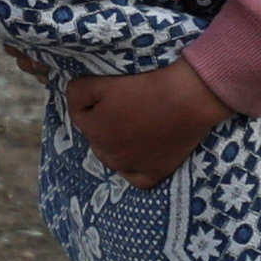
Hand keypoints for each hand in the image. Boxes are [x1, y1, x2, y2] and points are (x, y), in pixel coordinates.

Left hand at [59, 58, 231, 191]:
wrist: (189, 98)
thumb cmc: (146, 86)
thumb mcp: (103, 82)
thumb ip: (78, 92)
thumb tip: (72, 99)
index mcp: (94, 131)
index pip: (78, 113)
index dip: (91, 97)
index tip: (110, 88)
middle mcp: (108, 154)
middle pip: (95, 136)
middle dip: (102, 122)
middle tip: (125, 105)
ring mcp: (132, 166)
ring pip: (112, 157)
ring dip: (115, 144)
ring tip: (134, 125)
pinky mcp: (156, 172)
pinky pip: (136, 179)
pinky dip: (134, 169)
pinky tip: (139, 156)